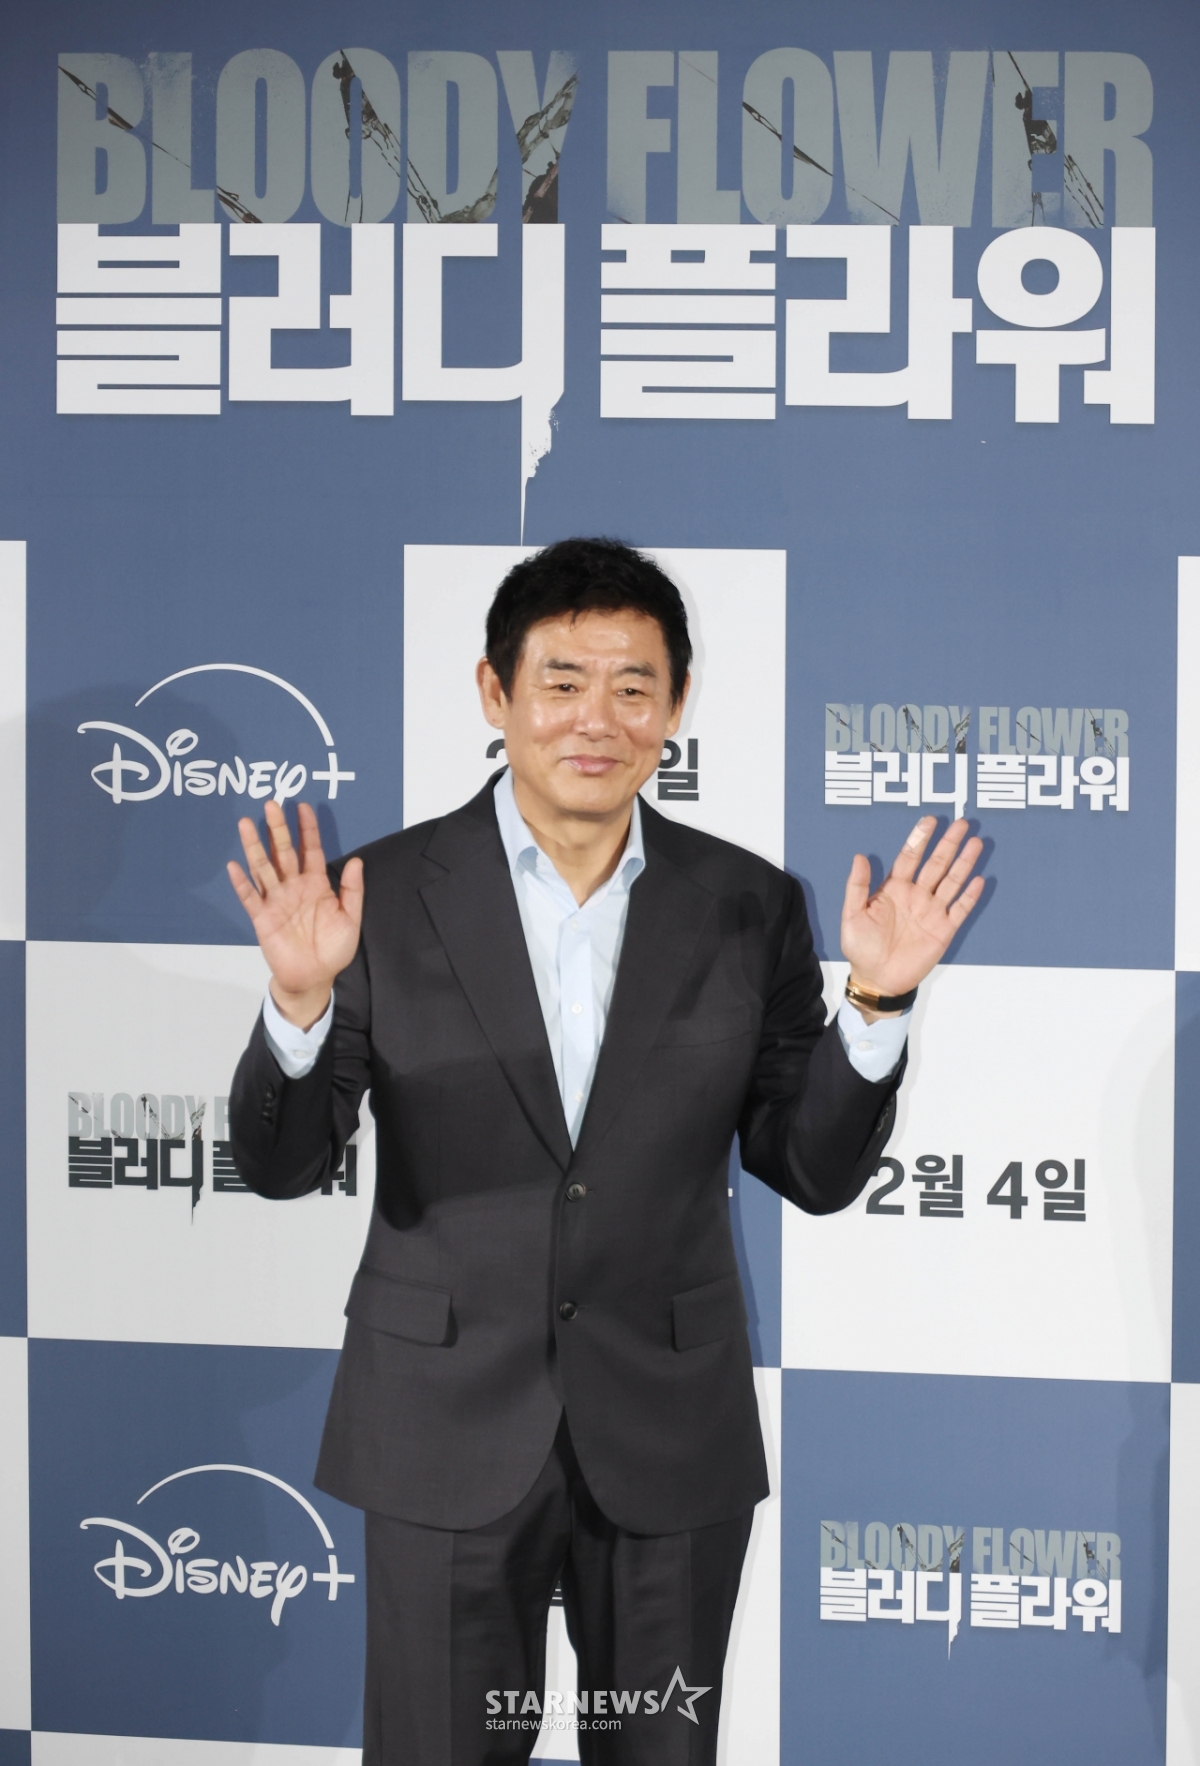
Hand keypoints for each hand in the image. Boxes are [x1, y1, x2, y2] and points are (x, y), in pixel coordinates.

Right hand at [227, 800, 363, 1027]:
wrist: (315, 977)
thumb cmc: (333, 948)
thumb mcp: (350, 918)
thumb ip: (353, 890)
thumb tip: (357, 860)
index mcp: (316, 884)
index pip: (311, 849)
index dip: (307, 829)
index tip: (304, 806)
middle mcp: (294, 887)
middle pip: (283, 851)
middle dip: (277, 828)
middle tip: (271, 804)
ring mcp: (276, 900)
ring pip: (263, 868)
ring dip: (255, 846)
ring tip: (245, 823)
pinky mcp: (263, 917)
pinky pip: (250, 897)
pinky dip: (242, 882)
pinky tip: (234, 866)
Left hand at [840, 816, 983, 1012]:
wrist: (877, 979)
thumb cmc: (861, 948)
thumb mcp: (852, 915)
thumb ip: (857, 887)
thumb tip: (860, 856)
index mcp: (894, 889)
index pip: (910, 857)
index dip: (920, 838)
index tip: (930, 820)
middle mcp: (916, 896)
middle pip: (936, 864)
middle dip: (949, 844)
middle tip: (962, 823)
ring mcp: (932, 912)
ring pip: (952, 882)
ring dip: (964, 863)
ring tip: (976, 843)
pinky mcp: (943, 930)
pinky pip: (960, 910)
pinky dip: (969, 896)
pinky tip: (978, 880)